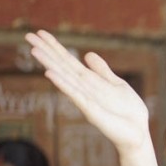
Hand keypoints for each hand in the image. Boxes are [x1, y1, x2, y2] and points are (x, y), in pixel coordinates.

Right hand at [25, 30, 149, 153]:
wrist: (138, 132)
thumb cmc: (128, 112)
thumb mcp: (117, 85)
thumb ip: (102, 71)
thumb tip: (87, 54)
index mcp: (90, 82)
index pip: (70, 61)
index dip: (56, 47)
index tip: (40, 33)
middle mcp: (84, 89)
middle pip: (63, 67)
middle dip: (47, 52)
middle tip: (28, 36)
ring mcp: (86, 100)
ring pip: (66, 78)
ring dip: (50, 64)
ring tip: (34, 51)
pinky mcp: (91, 111)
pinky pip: (76, 95)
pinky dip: (63, 84)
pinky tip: (50, 73)